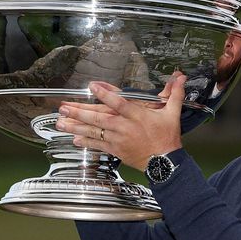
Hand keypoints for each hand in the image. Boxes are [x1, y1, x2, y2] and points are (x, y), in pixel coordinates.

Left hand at [56, 73, 185, 170]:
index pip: (119, 102)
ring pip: (94, 131)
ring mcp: (118, 139)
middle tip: (63, 107)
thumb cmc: (167, 137)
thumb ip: (174, 93)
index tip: (92, 86)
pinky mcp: (115, 150)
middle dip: (79, 112)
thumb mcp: (172, 113)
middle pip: (99, 117)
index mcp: (137, 115)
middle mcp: (124, 126)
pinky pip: (98, 145)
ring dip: (76, 126)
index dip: (105, 93)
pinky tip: (74, 138)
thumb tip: (179, 77)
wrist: (164, 162)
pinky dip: (85, 141)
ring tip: (61, 121)